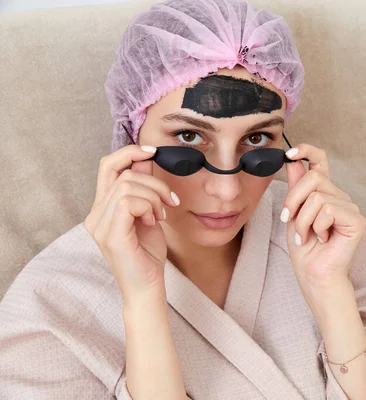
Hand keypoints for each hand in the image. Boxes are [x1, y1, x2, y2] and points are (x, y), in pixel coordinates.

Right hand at [84, 145, 179, 301]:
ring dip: (154, 197)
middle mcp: (95, 215)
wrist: (147, 287)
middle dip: (154, 182)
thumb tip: (146, 160)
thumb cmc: (148, 255)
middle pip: (123, 173)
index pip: (107, 166)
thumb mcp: (149, 214)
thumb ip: (145, 189)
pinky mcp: (110, 235)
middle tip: (170, 202)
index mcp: (102, 208)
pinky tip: (154, 222)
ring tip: (161, 216)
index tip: (152, 152)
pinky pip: (128, 201)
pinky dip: (148, 206)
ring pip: (128, 185)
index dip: (128, 152)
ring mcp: (99, 225)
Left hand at [281, 144, 365, 292]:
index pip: (320, 160)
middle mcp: (339, 196)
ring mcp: (350, 208)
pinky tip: (322, 239)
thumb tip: (293, 161)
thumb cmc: (305, 248)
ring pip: (317, 196)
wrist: (313, 274)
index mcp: (325, 192)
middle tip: (288, 220)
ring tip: (307, 236)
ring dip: (303, 220)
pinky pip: (328, 210)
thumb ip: (295, 187)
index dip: (306, 150)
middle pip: (312, 177)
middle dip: (293, 200)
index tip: (289, 153)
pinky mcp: (356, 221)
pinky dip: (316, 227)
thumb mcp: (293, 213)